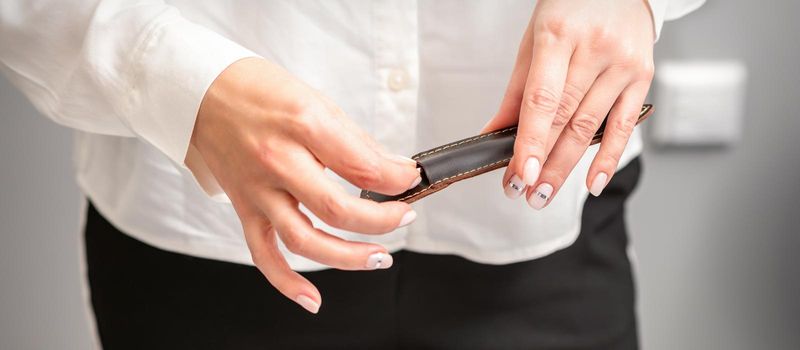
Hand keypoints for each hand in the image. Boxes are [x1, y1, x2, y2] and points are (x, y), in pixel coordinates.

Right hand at [192, 58, 420, 312]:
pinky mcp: (244, 207)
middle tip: (404, 217)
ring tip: (378, 258)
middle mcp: (278, 162)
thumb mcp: (316, 101)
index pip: (362, 166)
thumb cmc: (257, 90)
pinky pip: (264, 254)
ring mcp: (258, 190)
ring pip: (304, 240)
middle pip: (337, 209)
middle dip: (381, 220)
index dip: (396, 179)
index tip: (411, 180)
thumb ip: (355, 141)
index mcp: (302, 126)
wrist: (199, 92)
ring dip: (347, 257)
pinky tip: (312, 298)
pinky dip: (287, 282)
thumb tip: (392, 169)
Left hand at [482, 0, 654, 207]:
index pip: (543, 99)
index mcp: (559, 36)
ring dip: (566, 167)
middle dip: (542, 163)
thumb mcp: (533, 41)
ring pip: (591, 127)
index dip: (531, 140)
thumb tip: (492, 134)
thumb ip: (516, 91)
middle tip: (524, 194)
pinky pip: (625, 126)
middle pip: (566, 118)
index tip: (519, 174)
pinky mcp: (643, 76)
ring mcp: (623, 64)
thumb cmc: (569, 10)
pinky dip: (608, 158)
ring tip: (543, 194)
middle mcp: (595, 50)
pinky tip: (591, 182)